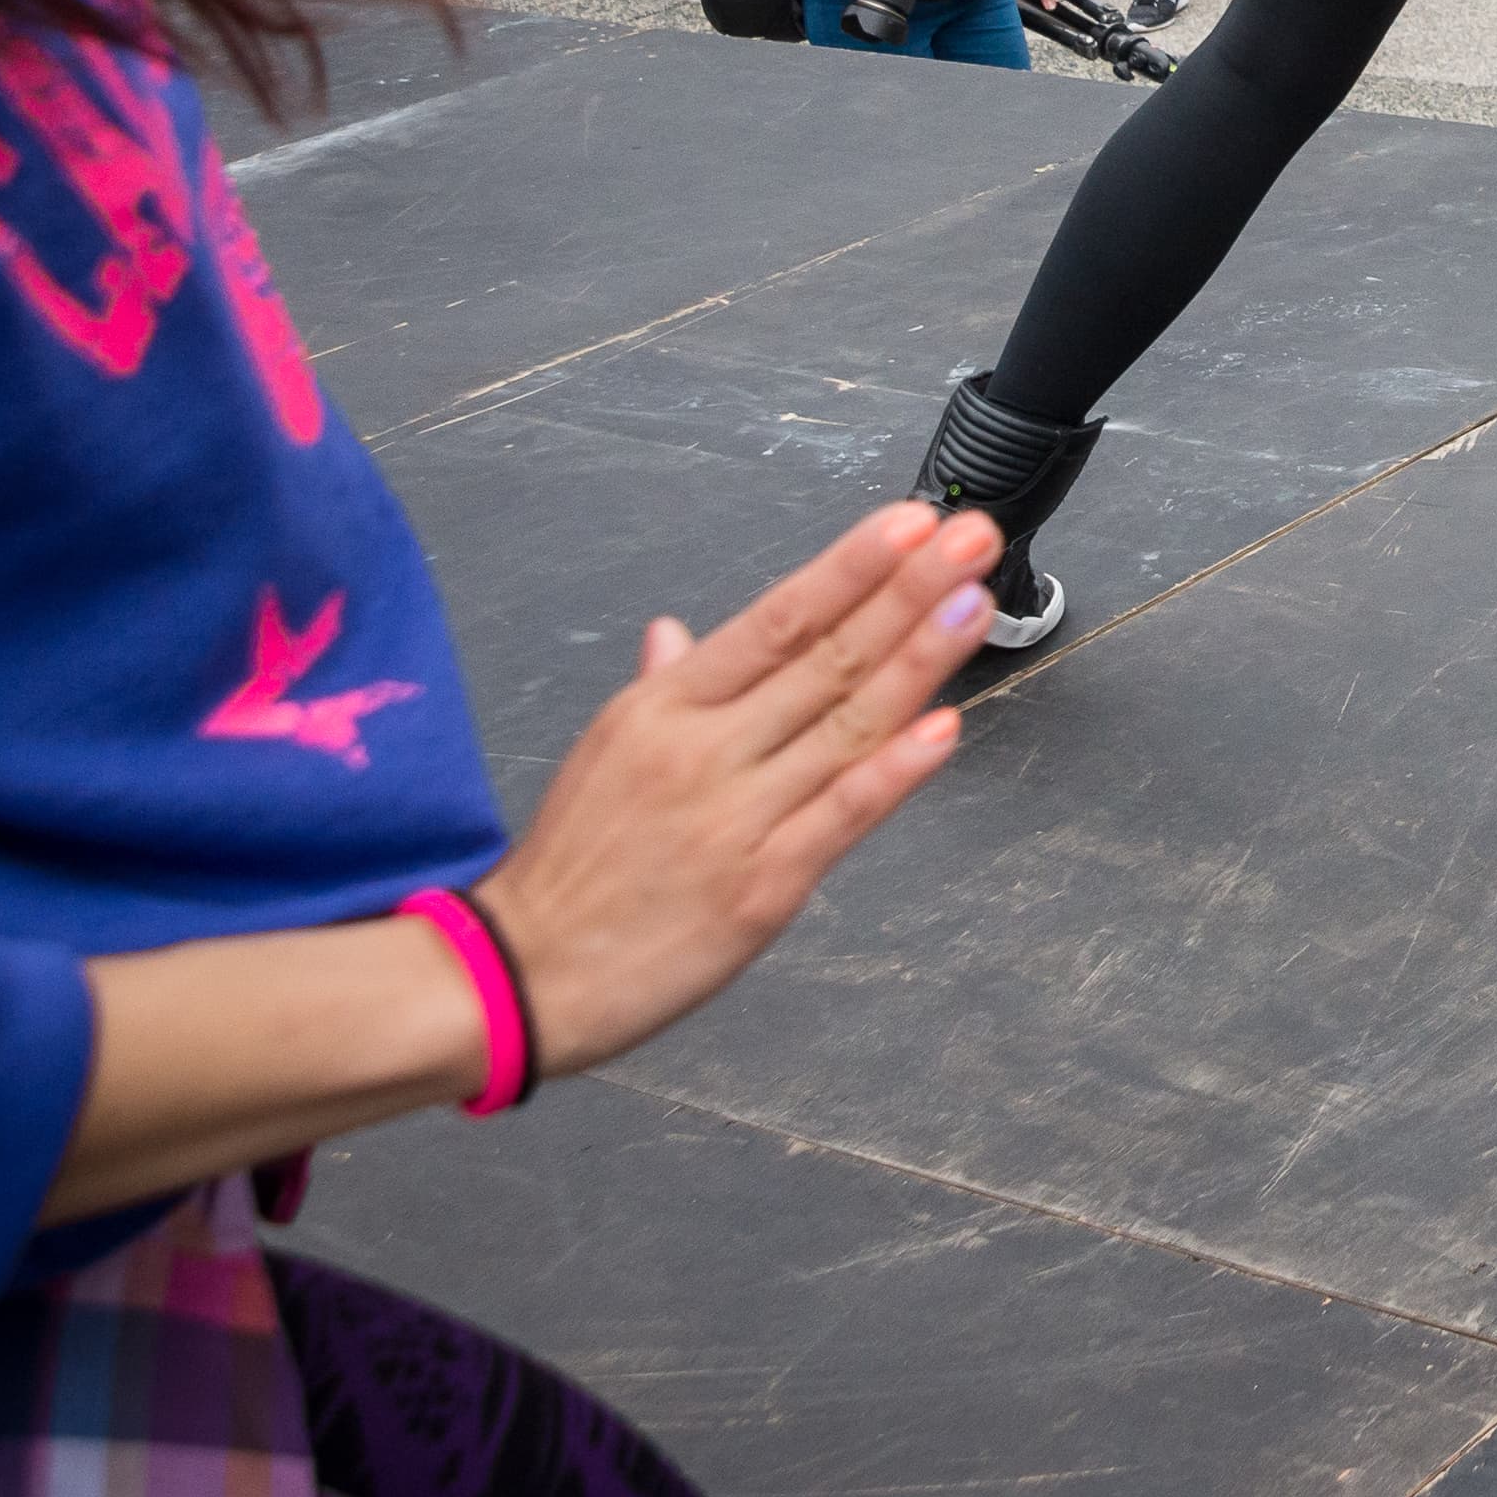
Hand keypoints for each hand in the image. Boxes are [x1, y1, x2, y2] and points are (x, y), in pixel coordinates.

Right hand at [471, 501, 999, 1084]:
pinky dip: (894, 770)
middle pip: (824, 657)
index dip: (849, 567)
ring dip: (918, 660)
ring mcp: (736, 816)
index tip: (910, 522)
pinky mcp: (762, 887)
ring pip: (845, 724)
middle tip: (974, 539)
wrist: (521, 975)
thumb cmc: (570, 865)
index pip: (775, 618)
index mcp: (663, 707)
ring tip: (974, 604)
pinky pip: (839, 815)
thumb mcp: (604, 751)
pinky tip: (943, 729)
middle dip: (908, 592)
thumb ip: (662, 685)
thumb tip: (676, 630)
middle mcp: (703, 749)